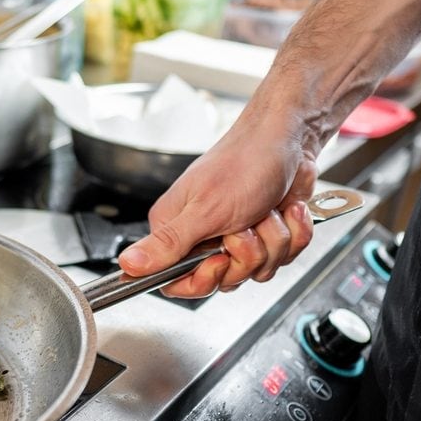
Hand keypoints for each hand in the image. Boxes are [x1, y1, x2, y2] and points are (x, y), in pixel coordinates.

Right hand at [117, 114, 317, 298]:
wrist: (291, 138)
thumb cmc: (246, 162)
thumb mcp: (204, 210)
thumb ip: (167, 244)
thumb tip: (127, 263)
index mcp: (176, 230)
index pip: (177, 282)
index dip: (202, 280)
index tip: (219, 260)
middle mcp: (203, 236)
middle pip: (223, 280)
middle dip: (247, 256)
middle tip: (245, 226)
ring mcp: (236, 237)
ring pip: (257, 270)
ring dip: (273, 240)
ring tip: (267, 210)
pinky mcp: (265, 234)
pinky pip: (283, 256)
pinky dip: (293, 232)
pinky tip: (286, 209)